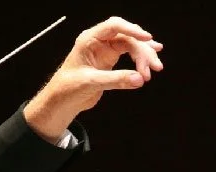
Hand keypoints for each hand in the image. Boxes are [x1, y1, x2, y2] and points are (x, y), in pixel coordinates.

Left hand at [24, 16, 163, 141]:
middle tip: (152, 68)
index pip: (114, 27)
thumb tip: (138, 79)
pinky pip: (129, 54)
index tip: (147, 39)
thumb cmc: (67, 88)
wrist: (61, 101)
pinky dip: (140, 58)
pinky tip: (151, 59)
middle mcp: (98, 42)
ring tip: (154, 69)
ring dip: (144, 56)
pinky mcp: (110, 60)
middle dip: (142, 51)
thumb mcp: (91, 83)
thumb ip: (115, 80)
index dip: (132, 30)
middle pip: (127, 38)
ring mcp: (105, 50)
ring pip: (131, 46)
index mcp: (89, 40)